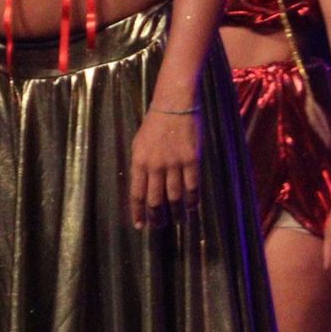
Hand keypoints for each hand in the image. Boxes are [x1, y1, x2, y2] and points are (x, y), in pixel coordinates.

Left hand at [128, 104, 201, 227]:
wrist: (174, 105)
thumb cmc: (155, 123)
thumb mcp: (139, 144)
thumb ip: (141, 165)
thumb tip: (144, 187)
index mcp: (139, 162)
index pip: (136, 194)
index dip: (138, 212)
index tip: (140, 226)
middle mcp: (155, 166)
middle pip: (155, 199)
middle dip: (157, 217)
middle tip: (160, 227)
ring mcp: (174, 164)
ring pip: (174, 196)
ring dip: (176, 212)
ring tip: (179, 220)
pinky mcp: (191, 160)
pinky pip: (192, 186)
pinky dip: (193, 200)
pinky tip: (193, 207)